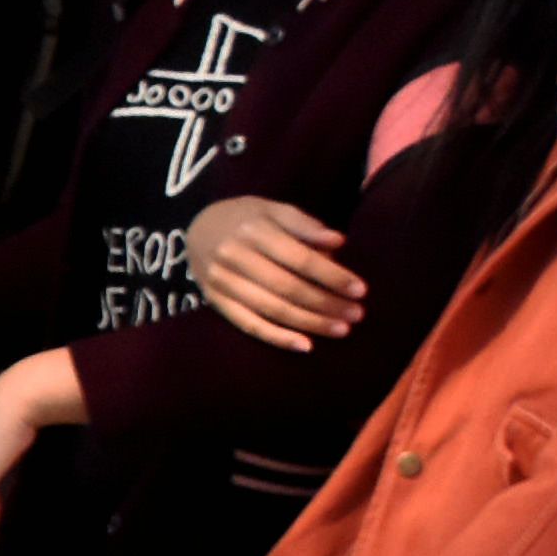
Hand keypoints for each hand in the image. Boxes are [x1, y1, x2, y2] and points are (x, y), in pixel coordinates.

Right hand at [187, 194, 368, 350]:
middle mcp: (235, 256)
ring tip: (340, 329)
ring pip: (271, 309)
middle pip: (287, 287)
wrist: (197, 229)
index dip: (332, 276)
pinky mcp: (215, 302)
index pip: (300, 258)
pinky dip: (277, 337)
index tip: (360, 290)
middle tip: (356, 315)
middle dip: (325, 303)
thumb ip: (305, 225)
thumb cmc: (246, 219)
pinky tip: (305, 345)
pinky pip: (249, 324)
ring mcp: (222, 281)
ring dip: (309, 323)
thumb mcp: (274, 210)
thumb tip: (338, 243)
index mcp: (254, 230)